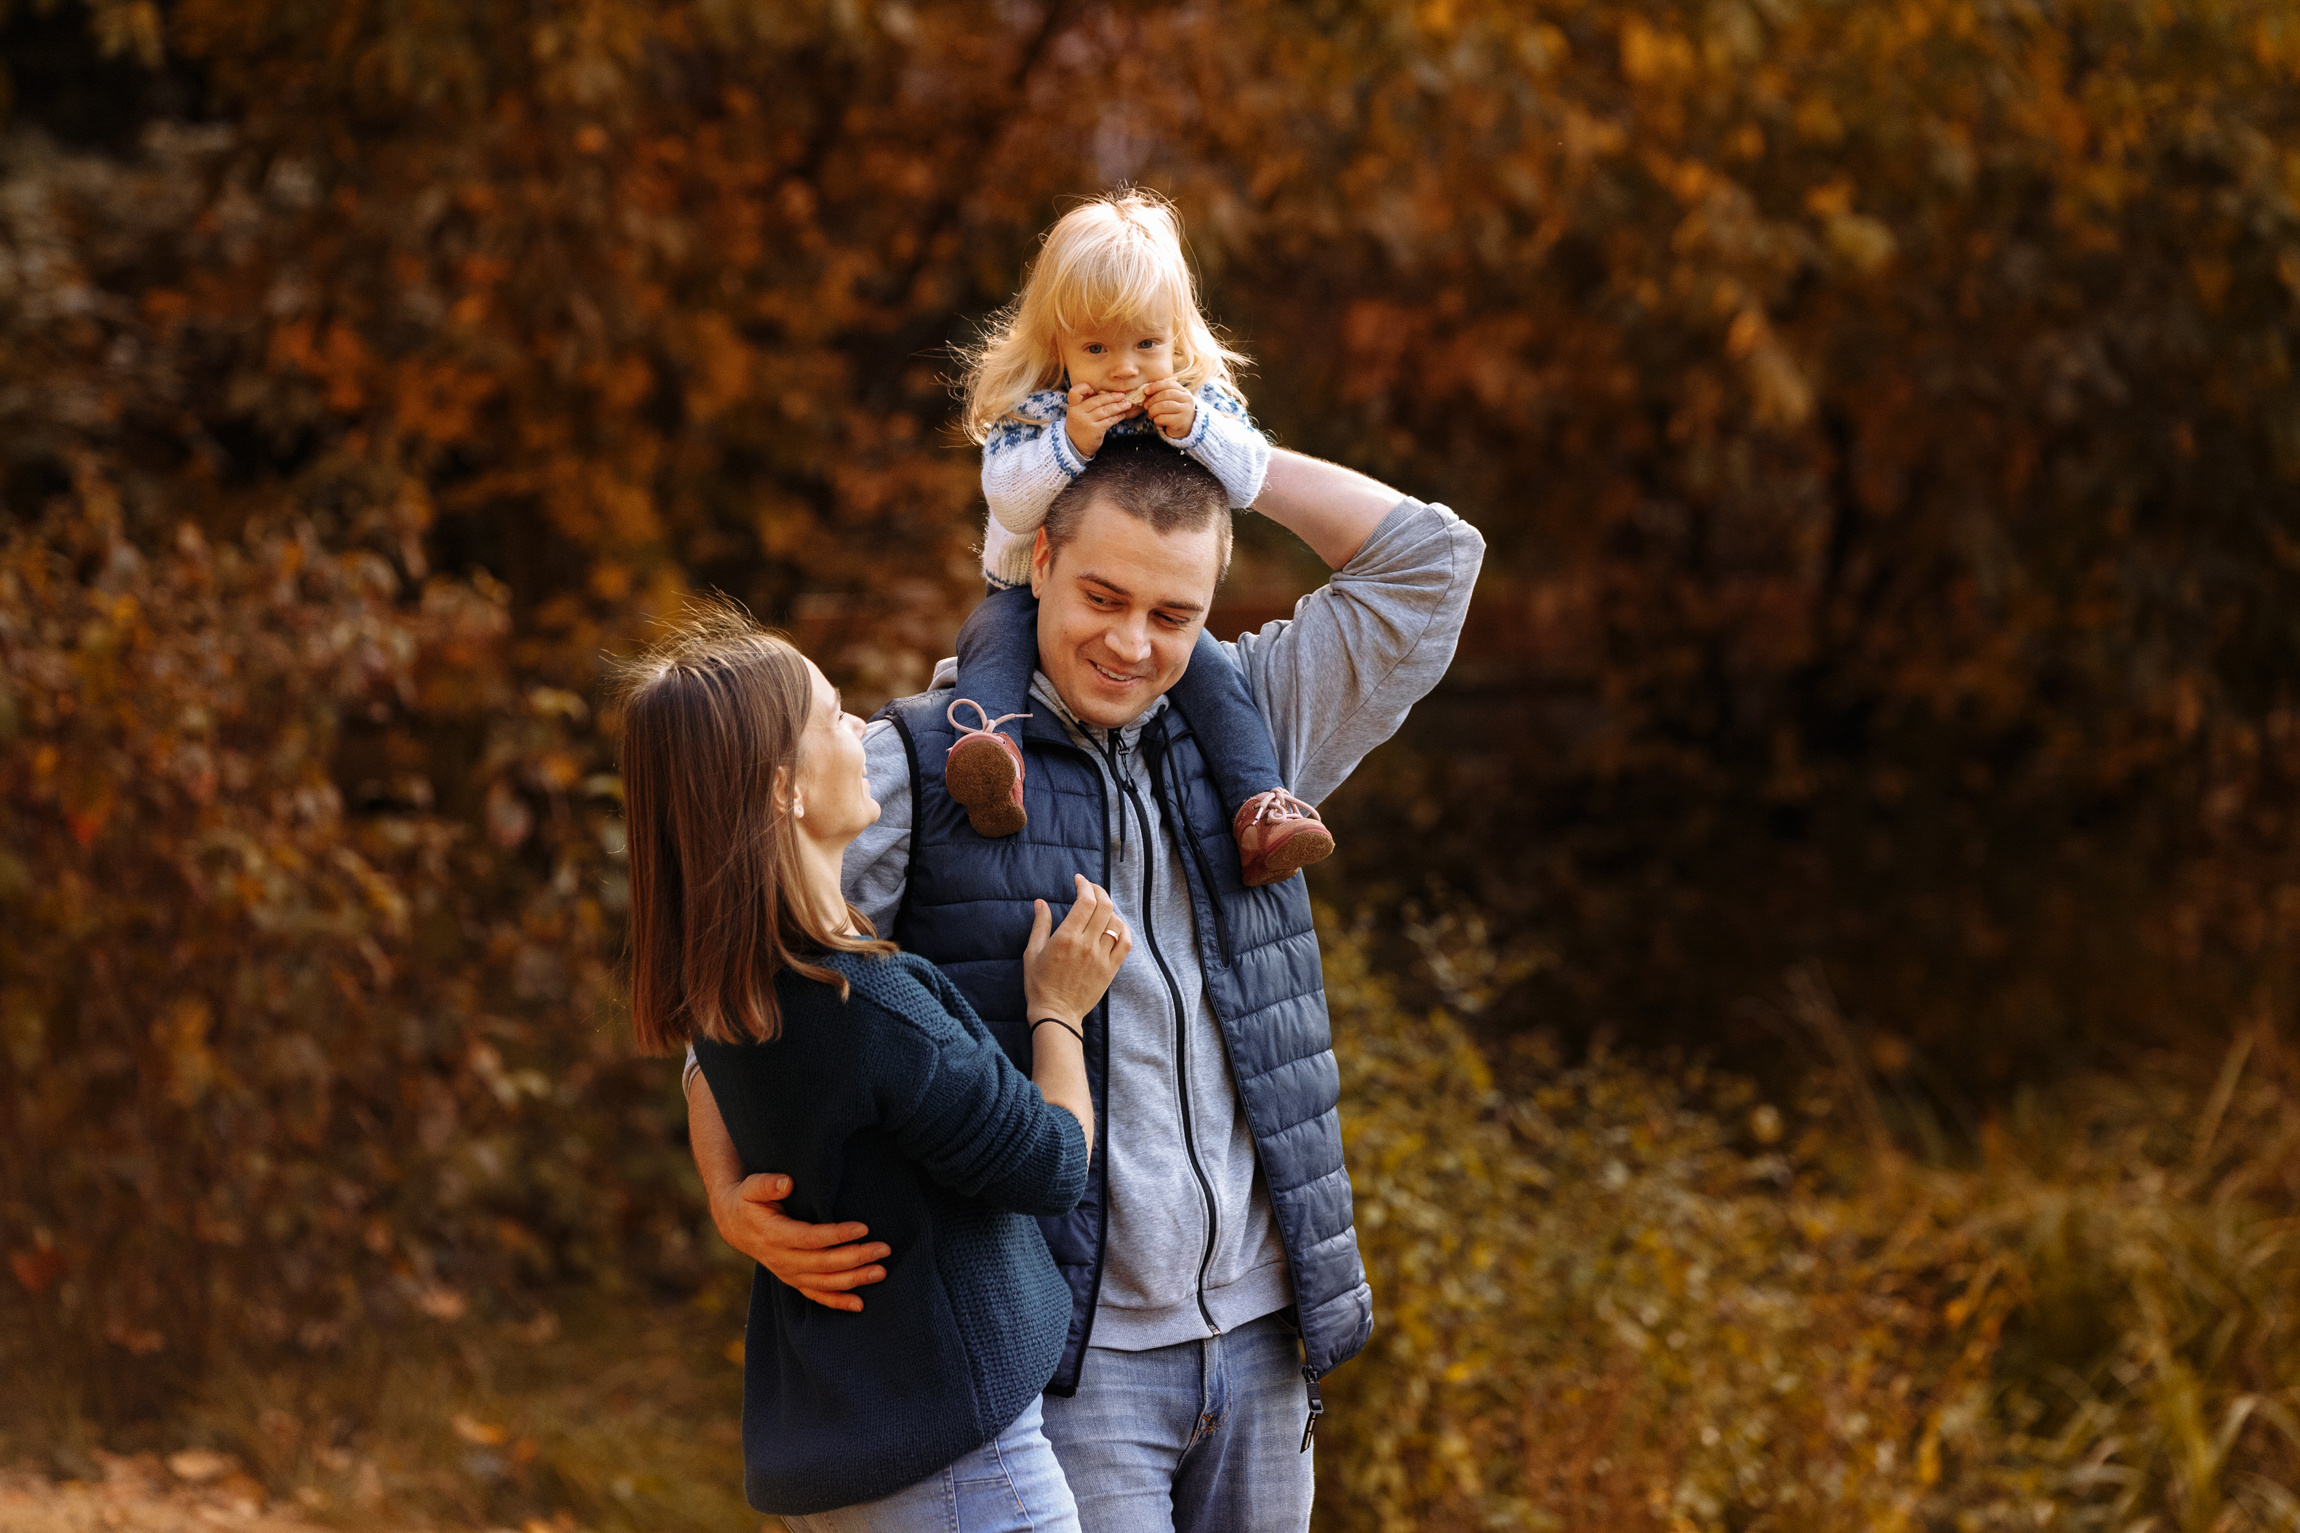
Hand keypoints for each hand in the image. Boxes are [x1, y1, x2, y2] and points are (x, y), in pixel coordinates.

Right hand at [708, 1171, 889, 1311]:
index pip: (809, 1238)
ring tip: (880, 1272)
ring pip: (823, 1282)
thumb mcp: (751, 1187)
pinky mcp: (793, 1280)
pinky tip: (860, 1304)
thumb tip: (786, 1183)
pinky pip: (816, 1295)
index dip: (836, 1235)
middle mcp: (781, 1259)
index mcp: (773, 1235)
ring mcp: (787, 1273)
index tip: (862, 1228)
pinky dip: (837, 1302)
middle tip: (882, 1250)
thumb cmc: (748, 1201)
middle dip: (855, 1258)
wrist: (735, 1225)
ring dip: (853, 1280)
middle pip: (822, 1263)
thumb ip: (767, 1184)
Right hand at [1025, 873, 1131, 1024]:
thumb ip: (1040, 925)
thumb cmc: (1039, 984)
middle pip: (1104, 906)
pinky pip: (1125, 943)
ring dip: (1109, 909)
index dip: (1085, 885)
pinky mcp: (1110, 969)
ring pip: (1115, 922)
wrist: (1056, 1014)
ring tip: (1100, 907)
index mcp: (1066, 938)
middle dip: (1099, 890)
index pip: (1086, 901)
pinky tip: (1116, 924)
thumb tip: (1040, 902)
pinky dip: (1123, 929)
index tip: (1079, 880)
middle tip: (1090, 888)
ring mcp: (1101, 957)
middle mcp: (1087, 945)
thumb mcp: (1031, 953)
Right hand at [1063, 381, 1137, 458]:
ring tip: (1127, 404)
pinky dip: (1117, 417)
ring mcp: (1086, 422)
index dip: (1084, 388)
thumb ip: (1086, 404)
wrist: (1076, 447)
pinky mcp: (1095, 430)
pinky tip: (1122, 415)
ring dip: (1118, 407)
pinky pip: (1109, 420)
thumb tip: (1106, 394)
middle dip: (1111, 397)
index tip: (1093, 390)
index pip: (1074, 392)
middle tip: (1122, 395)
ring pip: (1105, 410)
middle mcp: (1078, 413)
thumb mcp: (1077, 414)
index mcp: (1073, 406)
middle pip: (1097, 400)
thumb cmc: (1079, 427)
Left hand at [1144, 379, 1196, 440]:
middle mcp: (1187, 400)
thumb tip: (1146, 392)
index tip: (1145, 391)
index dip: (1155, 386)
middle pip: (1165, 394)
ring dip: (1152, 410)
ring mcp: (1185, 411)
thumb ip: (1162, 395)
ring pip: (1163, 406)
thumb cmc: (1175, 414)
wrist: (1187, 429)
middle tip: (1145, 406)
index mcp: (1184, 392)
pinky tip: (1158, 422)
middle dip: (1152, 400)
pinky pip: (1162, 418)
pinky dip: (1156, 420)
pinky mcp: (1180, 422)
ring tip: (1150, 415)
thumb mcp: (1171, 401)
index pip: (1169, 384)